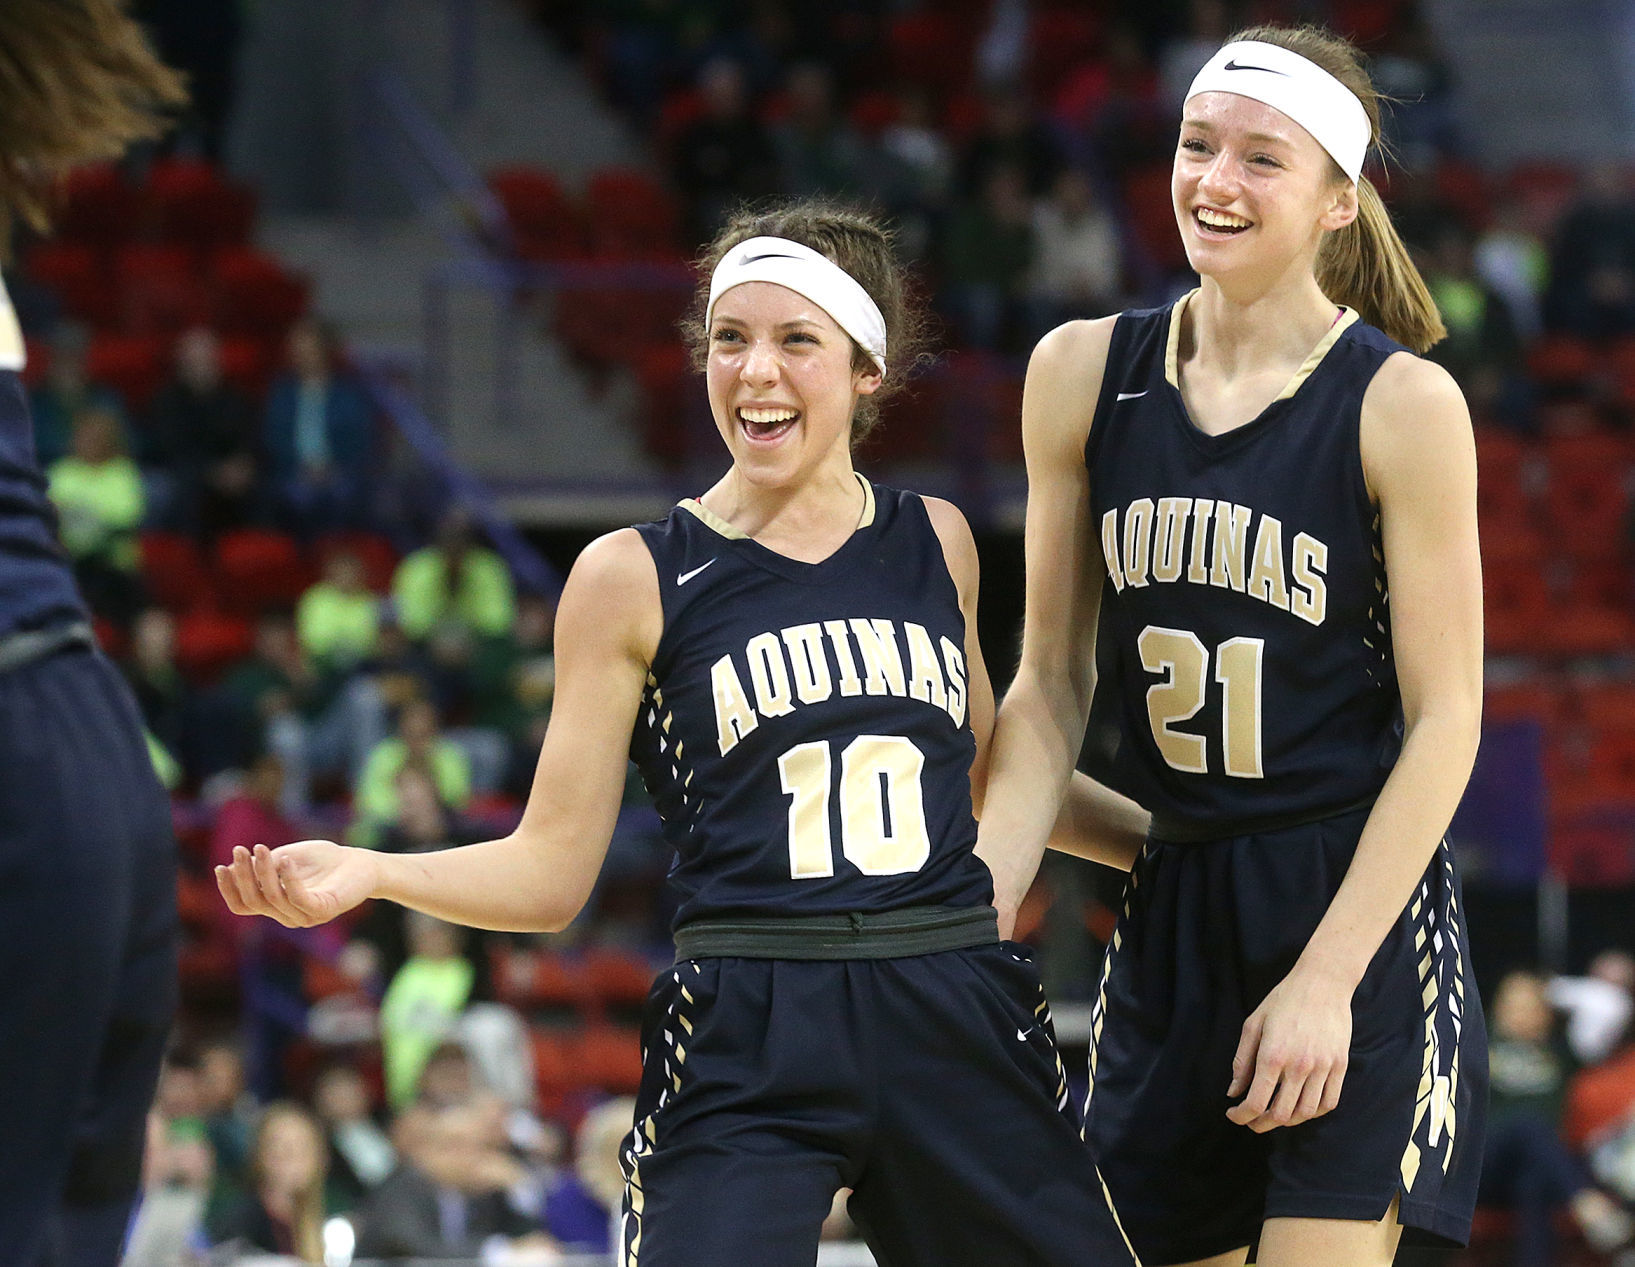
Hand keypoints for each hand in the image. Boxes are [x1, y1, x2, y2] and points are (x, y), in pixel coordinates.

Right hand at [216, 841, 379, 927]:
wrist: (361, 863)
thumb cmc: (323, 860)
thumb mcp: (286, 858)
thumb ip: (263, 865)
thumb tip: (232, 868)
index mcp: (276, 905)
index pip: (244, 905)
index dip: (229, 889)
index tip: (220, 867)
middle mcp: (287, 916)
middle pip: (255, 901)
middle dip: (243, 876)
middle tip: (239, 850)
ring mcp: (305, 916)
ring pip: (273, 898)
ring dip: (263, 872)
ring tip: (260, 849)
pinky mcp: (323, 910)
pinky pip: (298, 898)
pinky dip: (289, 878)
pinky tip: (286, 859)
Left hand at [1225, 964, 1352, 1132]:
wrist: (1322, 983)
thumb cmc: (1283, 1000)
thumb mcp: (1254, 1024)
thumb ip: (1242, 1060)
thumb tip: (1234, 1092)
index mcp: (1273, 1055)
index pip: (1256, 1102)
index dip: (1242, 1116)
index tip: (1234, 1114)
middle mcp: (1299, 1066)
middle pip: (1280, 1114)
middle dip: (1261, 1124)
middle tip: (1251, 1120)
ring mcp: (1323, 1067)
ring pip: (1306, 1113)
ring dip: (1287, 1122)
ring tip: (1274, 1115)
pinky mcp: (1340, 1066)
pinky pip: (1329, 1102)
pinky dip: (1313, 1112)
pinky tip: (1300, 1107)